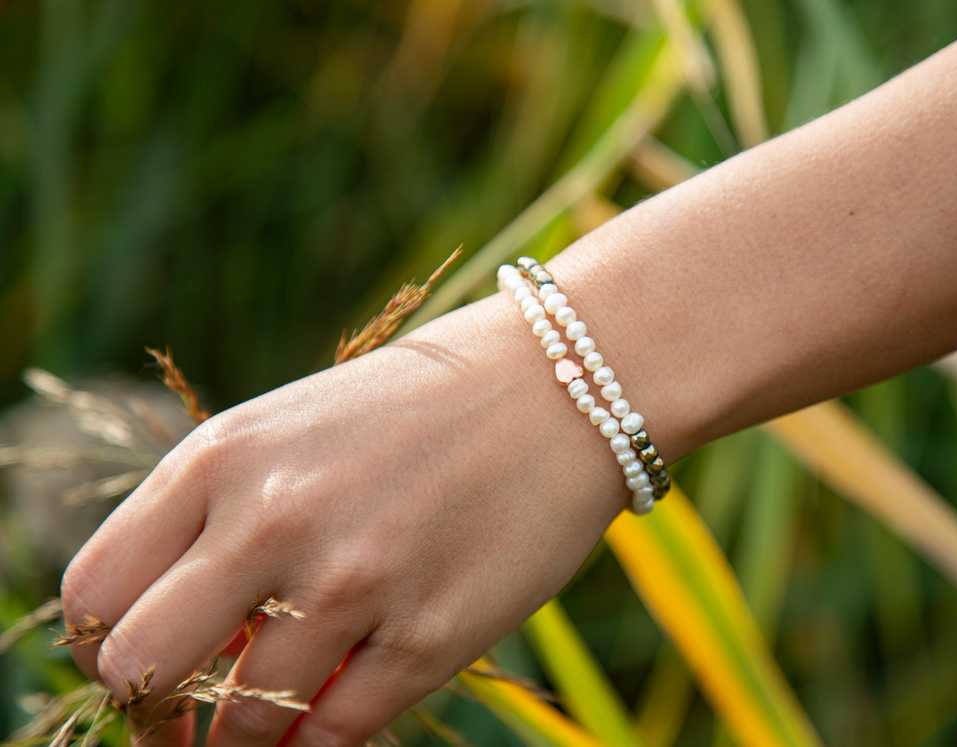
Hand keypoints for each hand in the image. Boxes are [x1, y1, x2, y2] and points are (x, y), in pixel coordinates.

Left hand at [60, 294, 633, 745]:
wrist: (558, 386)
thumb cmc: (418, 409)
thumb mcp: (295, 432)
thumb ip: (223, 519)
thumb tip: (189, 640)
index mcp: (221, 457)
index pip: (95, 593)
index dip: (106, 650)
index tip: (145, 671)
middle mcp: (272, 519)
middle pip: (139, 669)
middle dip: (153, 713)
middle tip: (184, 723)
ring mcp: (352, 580)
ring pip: (242, 724)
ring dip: (244, 742)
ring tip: (270, 723)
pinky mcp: (431, 633)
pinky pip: (335, 736)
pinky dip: (317, 746)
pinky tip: (327, 724)